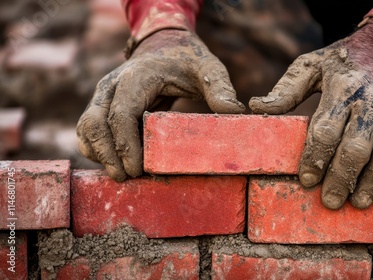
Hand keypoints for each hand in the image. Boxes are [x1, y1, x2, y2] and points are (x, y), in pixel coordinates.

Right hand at [77, 29, 244, 180]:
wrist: (165, 45)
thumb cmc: (187, 59)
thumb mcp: (208, 68)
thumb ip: (220, 88)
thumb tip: (234, 112)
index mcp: (137, 77)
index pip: (121, 113)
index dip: (126, 144)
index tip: (138, 169)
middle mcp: (113, 84)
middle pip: (95, 123)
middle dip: (108, 155)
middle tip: (127, 178)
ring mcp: (103, 94)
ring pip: (87, 128)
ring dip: (99, 154)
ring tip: (121, 174)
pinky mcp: (102, 105)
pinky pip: (89, 130)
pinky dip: (97, 149)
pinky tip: (116, 163)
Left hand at [249, 18, 372, 208]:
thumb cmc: (347, 59)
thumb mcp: (313, 64)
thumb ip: (287, 89)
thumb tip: (255, 108)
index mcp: (344, 87)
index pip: (326, 131)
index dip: (314, 159)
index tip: (306, 180)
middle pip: (356, 148)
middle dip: (341, 179)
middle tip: (330, 201)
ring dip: (371, 184)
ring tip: (357, 203)